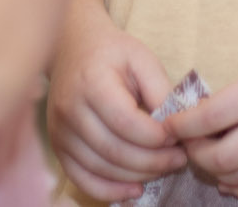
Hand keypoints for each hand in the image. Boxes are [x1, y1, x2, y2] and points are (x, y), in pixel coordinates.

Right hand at [47, 12, 182, 200]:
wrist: (72, 48)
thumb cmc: (112, 53)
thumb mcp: (142, 58)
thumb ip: (160, 91)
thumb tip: (175, 128)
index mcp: (92, 83)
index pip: (126, 122)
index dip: (156, 136)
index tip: (177, 136)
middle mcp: (70, 110)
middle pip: (114, 150)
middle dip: (153, 161)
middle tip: (179, 158)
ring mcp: (60, 132)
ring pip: (102, 169)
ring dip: (138, 176)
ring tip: (164, 167)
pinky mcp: (58, 147)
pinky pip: (82, 179)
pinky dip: (109, 191)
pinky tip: (135, 190)